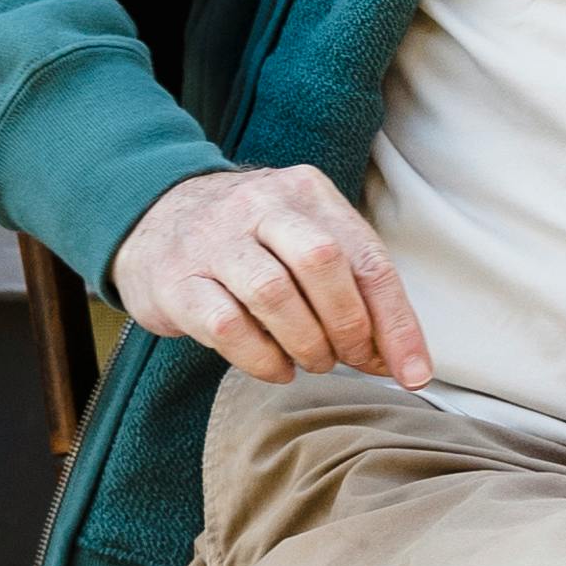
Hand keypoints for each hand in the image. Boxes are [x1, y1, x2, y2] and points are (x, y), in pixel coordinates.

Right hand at [112, 164, 429, 388]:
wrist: (151, 220)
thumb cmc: (250, 242)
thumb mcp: (304, 240)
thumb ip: (353, 289)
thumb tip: (401, 361)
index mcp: (306, 192)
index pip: (366, 257)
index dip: (396, 322)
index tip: (414, 373)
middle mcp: (259, 205)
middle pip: (323, 263)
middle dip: (348, 326)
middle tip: (348, 357)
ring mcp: (212, 241)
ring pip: (274, 295)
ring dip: (306, 344)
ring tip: (312, 360)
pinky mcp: (177, 281)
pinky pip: (228, 327)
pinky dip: (263, 359)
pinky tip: (275, 367)